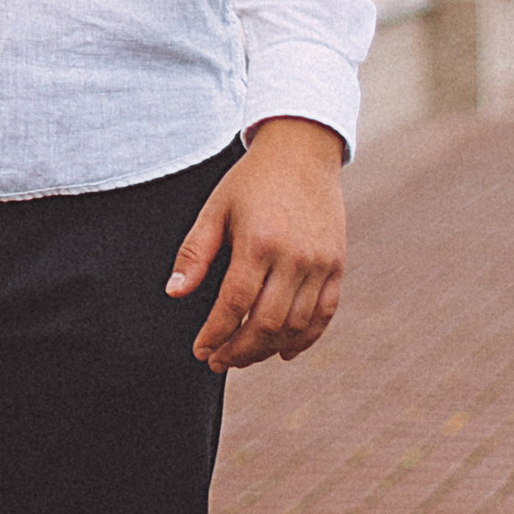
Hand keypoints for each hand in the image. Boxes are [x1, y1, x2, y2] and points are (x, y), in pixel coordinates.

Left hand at [168, 117, 345, 370]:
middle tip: (218, 361)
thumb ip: (195, 253)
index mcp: (258, 242)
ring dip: (267, 349)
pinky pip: (324, 313)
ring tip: (242, 356)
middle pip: (266, 323)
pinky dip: (305, 338)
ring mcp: (321, 263)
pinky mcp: (338, 265)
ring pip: (295, 325)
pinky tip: (283, 352)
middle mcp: (294, 257)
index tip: (200, 350)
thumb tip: (174, 293)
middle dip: (238, 350)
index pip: (234, 304)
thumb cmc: (252, 181)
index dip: (216, 333)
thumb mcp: (215, 209)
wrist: (303, 152)